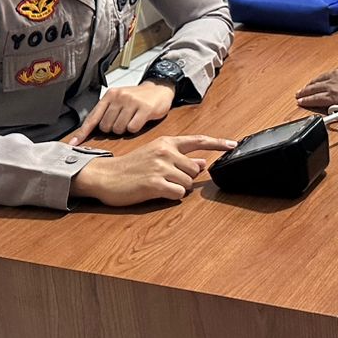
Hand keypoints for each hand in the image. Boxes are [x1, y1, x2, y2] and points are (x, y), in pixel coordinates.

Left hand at [65, 82, 175, 144]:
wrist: (160, 89)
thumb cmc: (137, 97)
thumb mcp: (119, 100)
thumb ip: (105, 112)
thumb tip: (89, 130)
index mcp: (110, 95)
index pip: (92, 117)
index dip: (82, 132)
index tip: (74, 143)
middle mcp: (119, 97)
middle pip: (106, 127)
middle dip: (113, 129)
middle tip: (122, 121)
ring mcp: (132, 102)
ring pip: (118, 129)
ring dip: (124, 129)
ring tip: (131, 119)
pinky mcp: (144, 108)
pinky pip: (132, 128)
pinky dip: (134, 128)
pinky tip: (139, 120)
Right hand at [68, 134, 238, 206]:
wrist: (105, 176)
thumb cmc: (130, 166)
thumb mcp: (155, 154)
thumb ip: (179, 157)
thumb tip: (202, 164)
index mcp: (166, 142)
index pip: (198, 140)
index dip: (218, 143)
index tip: (232, 145)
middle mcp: (165, 152)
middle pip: (195, 169)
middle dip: (186, 177)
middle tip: (167, 178)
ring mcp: (160, 167)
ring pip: (187, 183)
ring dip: (177, 188)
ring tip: (159, 184)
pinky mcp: (155, 184)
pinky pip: (178, 194)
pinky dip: (171, 196)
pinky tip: (157, 192)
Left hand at [296, 63, 337, 113]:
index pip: (329, 75)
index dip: (321, 80)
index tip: (317, 83)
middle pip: (319, 80)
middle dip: (310, 86)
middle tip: (303, 89)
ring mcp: (333, 86)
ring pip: (315, 89)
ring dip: (306, 93)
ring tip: (299, 96)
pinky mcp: (332, 97)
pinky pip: (315, 99)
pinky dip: (307, 100)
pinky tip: (302, 102)